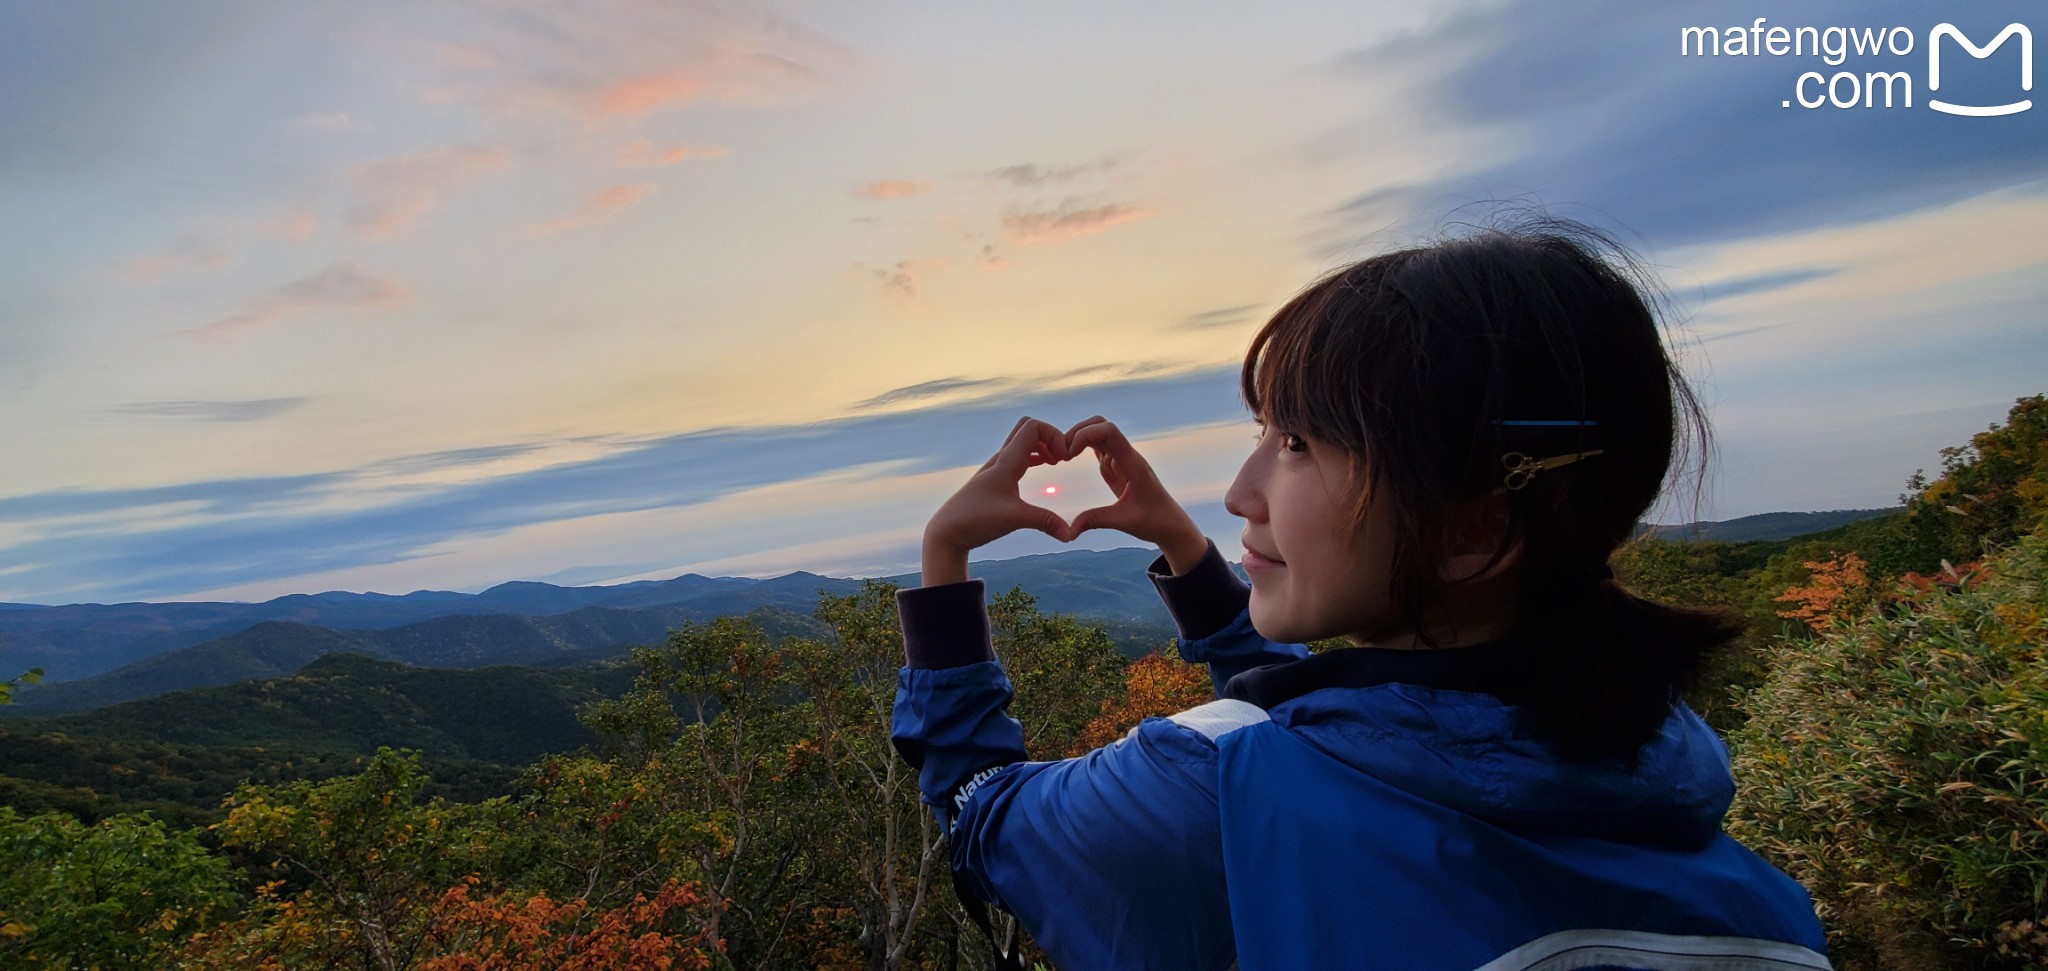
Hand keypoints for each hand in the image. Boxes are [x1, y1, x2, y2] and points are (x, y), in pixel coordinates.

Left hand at [922, 416, 1073, 584]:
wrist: (946, 532)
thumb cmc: (975, 520)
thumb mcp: (1014, 519)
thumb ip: (1045, 522)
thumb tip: (1069, 535)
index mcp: (1006, 461)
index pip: (1033, 427)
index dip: (1054, 435)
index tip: (1063, 459)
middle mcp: (1000, 460)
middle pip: (1027, 429)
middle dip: (1049, 436)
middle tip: (1061, 457)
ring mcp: (996, 470)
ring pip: (1022, 444)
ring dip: (1042, 447)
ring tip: (1056, 463)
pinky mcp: (994, 482)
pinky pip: (1017, 458)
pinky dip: (1034, 457)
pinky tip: (1042, 470)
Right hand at [1062, 416, 1207, 572]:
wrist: (1171, 525)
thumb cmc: (1155, 521)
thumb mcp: (1123, 521)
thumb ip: (1095, 521)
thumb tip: (1069, 531)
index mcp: (1132, 463)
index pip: (1109, 431)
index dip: (1085, 434)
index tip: (1069, 454)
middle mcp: (1127, 456)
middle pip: (1100, 425)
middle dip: (1077, 432)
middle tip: (1060, 453)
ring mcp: (1121, 460)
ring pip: (1098, 433)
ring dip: (1078, 438)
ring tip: (1060, 456)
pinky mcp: (1115, 468)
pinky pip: (1097, 447)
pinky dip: (1081, 447)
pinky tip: (1068, 459)